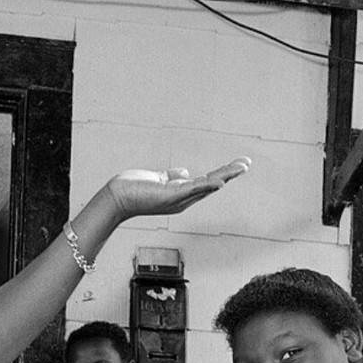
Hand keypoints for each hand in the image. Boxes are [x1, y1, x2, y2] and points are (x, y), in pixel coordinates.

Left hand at [103, 157, 250, 220]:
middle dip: (230, 174)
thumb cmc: (132, 190)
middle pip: (211, 185)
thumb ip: (171, 176)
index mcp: (181, 195)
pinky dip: (206, 186)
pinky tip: (220, 181)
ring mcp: (177, 199)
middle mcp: (182, 200)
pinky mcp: (169, 196)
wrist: (116, 198)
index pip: (206, 183)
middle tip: (246, 163)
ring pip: (206, 187)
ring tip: (240, 167)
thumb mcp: (157, 180)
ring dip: (225, 176)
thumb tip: (184, 172)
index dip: (222, 174)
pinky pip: (192, 190)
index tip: (237, 165)